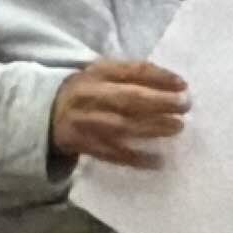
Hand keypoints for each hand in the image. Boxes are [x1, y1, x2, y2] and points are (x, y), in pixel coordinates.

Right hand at [49, 60, 189, 161]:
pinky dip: (136, 158)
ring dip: (152, 128)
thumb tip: (173, 83)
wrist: (48, 112)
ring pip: (122, 126)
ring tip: (177, 127)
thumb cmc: (88, 89)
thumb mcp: (103, 72)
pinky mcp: (85, 146)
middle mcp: (90, 96)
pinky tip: (158, 161)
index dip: (159, 77)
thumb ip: (132, 74)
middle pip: (128, 99)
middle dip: (159, 103)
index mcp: (98, 73)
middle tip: (185, 106)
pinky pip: (112, 154)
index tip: (183, 84)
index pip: (132, 71)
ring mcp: (86, 123)